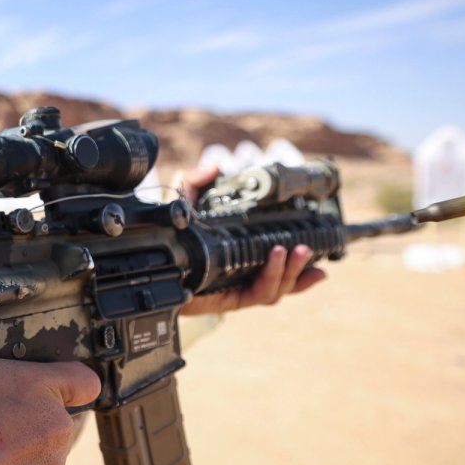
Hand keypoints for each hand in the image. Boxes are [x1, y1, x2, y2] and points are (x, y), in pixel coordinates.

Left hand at [173, 166, 327, 315]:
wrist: (143, 260)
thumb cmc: (165, 237)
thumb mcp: (182, 205)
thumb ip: (197, 181)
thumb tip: (217, 166)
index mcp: (239, 262)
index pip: (276, 268)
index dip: (301, 267)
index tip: (321, 255)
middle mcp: (241, 279)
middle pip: (283, 283)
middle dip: (300, 268)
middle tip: (308, 248)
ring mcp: (234, 290)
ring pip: (274, 290)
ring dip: (289, 271)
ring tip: (292, 251)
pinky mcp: (224, 299)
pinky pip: (255, 295)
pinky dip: (270, 279)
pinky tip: (278, 262)